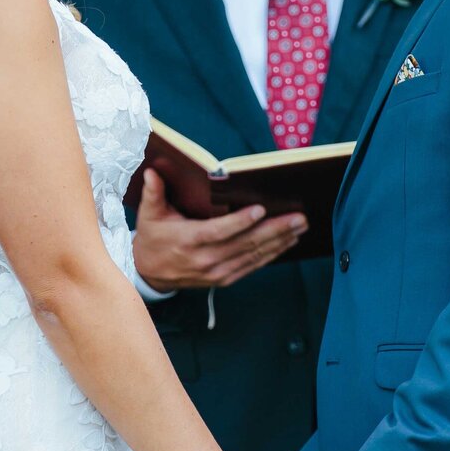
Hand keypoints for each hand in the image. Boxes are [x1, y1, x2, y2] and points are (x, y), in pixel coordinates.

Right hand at [133, 169, 306, 290]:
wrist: (149, 273)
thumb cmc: (153, 239)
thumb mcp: (149, 215)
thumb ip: (154, 193)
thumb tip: (152, 171)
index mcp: (188, 240)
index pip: (219, 231)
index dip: (240, 222)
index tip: (261, 210)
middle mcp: (205, 259)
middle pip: (245, 244)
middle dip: (275, 230)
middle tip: (298, 217)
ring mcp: (217, 272)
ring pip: (254, 256)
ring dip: (280, 241)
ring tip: (300, 227)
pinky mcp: (224, 279)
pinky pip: (252, 266)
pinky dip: (272, 254)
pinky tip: (287, 242)